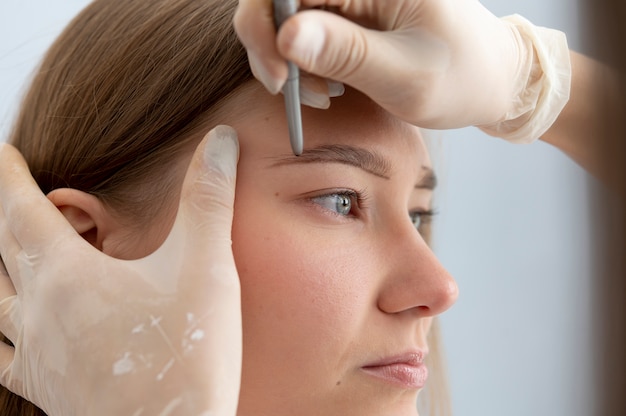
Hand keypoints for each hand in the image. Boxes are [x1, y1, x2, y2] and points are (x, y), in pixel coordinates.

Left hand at [0, 126, 241, 415]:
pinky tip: (5, 328)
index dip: (7, 174)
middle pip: (0, 249)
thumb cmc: (189, 358)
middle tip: (5, 190)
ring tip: (5, 250)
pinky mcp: (45, 385)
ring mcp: (37, 352)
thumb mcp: (207, 270)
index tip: (3, 150)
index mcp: (70, 275)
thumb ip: (208, 200)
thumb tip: (220, 139)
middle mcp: (39, 311)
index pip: (20, 209)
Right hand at [235, 0, 526, 128]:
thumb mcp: (405, 75)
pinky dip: (302, 62)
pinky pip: (303, 29)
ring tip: (322, 94)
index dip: (269, 22)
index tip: (281, 74)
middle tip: (287, 88)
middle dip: (272, 44)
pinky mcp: (349, 12)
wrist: (489, 79)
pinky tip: (327, 86)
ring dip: (287, 58)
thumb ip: (346, 53)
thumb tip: (285, 35)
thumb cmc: (460, 79)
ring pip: (285, 14)